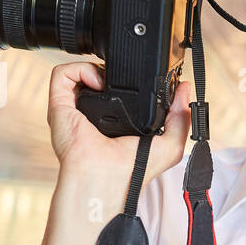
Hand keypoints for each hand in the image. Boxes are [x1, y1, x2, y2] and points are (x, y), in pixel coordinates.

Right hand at [47, 60, 190, 185]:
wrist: (104, 177)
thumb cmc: (131, 170)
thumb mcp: (170, 144)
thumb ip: (182, 117)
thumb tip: (186, 89)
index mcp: (116, 122)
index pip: (120, 91)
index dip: (130, 80)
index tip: (143, 76)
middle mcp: (94, 114)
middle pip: (99, 77)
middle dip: (112, 70)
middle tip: (125, 77)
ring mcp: (75, 108)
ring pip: (80, 71)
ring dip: (97, 67)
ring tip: (110, 82)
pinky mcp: (59, 105)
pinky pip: (62, 73)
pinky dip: (80, 69)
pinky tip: (98, 82)